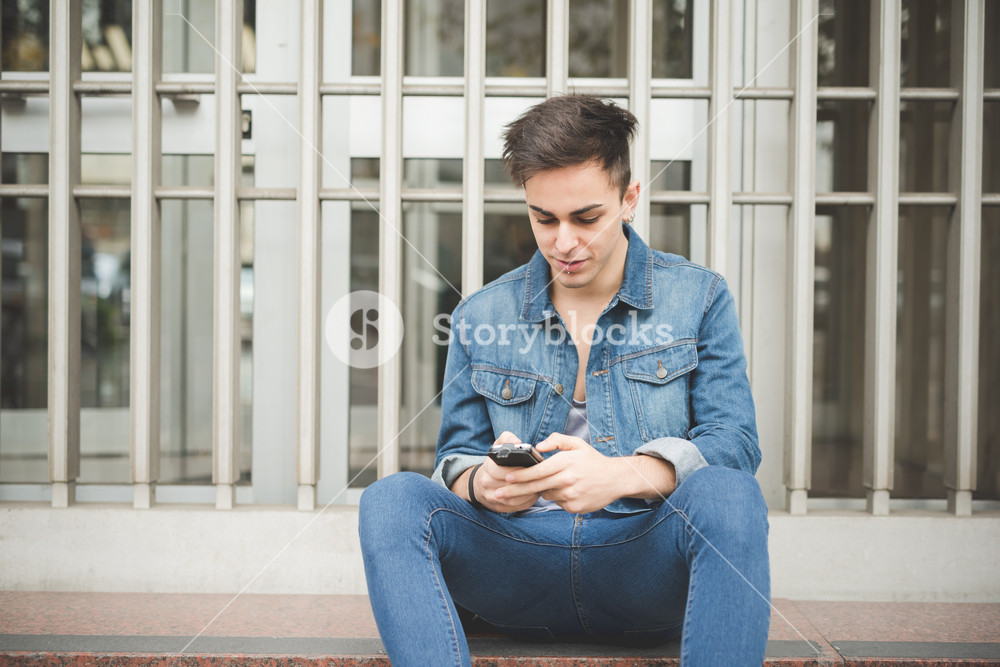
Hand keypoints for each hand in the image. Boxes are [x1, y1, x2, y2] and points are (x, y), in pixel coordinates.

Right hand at [472, 431, 540, 512]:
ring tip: (541, 485)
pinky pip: (517, 507)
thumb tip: (518, 441)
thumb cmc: (493, 464)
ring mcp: (492, 498)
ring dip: (530, 493)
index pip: (505, 471)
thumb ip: (507, 439)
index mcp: (487, 468)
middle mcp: (487, 484)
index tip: (533, 467)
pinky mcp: (498, 508)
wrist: (479, 484)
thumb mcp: (497, 447)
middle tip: (542, 478)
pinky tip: (535, 494)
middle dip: (528, 482)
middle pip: (511, 485)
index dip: (521, 470)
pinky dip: (528, 501)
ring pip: (515, 498)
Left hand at [497, 433, 676, 513]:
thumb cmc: (593, 461)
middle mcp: (567, 480)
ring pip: (547, 495)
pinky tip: (570, 490)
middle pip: (534, 487)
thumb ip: (556, 441)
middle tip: (499, 494)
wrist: (615, 479)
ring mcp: (571, 495)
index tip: (506, 477)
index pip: (537, 471)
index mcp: (565, 463)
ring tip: (560, 482)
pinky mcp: (575, 507)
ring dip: (546, 490)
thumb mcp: (577, 444)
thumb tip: (538, 446)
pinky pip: (559, 504)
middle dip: (514, 491)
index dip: (519, 475)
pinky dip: (560, 498)